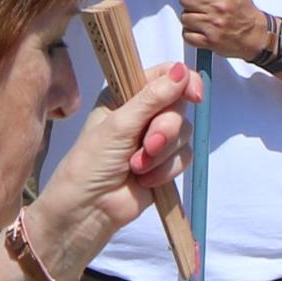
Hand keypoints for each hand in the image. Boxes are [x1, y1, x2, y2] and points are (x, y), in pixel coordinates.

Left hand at [37, 59, 198, 254]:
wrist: (88, 210)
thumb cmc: (91, 162)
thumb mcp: (119, 125)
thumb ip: (153, 98)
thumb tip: (183, 70)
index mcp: (126, 94)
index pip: (165, 75)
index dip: (183, 81)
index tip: (193, 95)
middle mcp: (143, 113)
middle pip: (179, 107)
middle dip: (165, 129)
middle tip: (147, 145)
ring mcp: (155, 139)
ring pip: (184, 134)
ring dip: (161, 153)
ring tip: (136, 167)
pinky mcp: (165, 164)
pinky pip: (184, 157)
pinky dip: (166, 170)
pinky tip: (145, 180)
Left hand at [178, 0, 276, 61]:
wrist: (254, 35)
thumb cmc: (243, 8)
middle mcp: (217, 6)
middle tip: (200, 2)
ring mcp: (212, 25)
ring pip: (184, 16)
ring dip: (191, 17)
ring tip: (203, 16)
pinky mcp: (208, 41)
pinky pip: (187, 34)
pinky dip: (191, 32)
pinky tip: (202, 28)